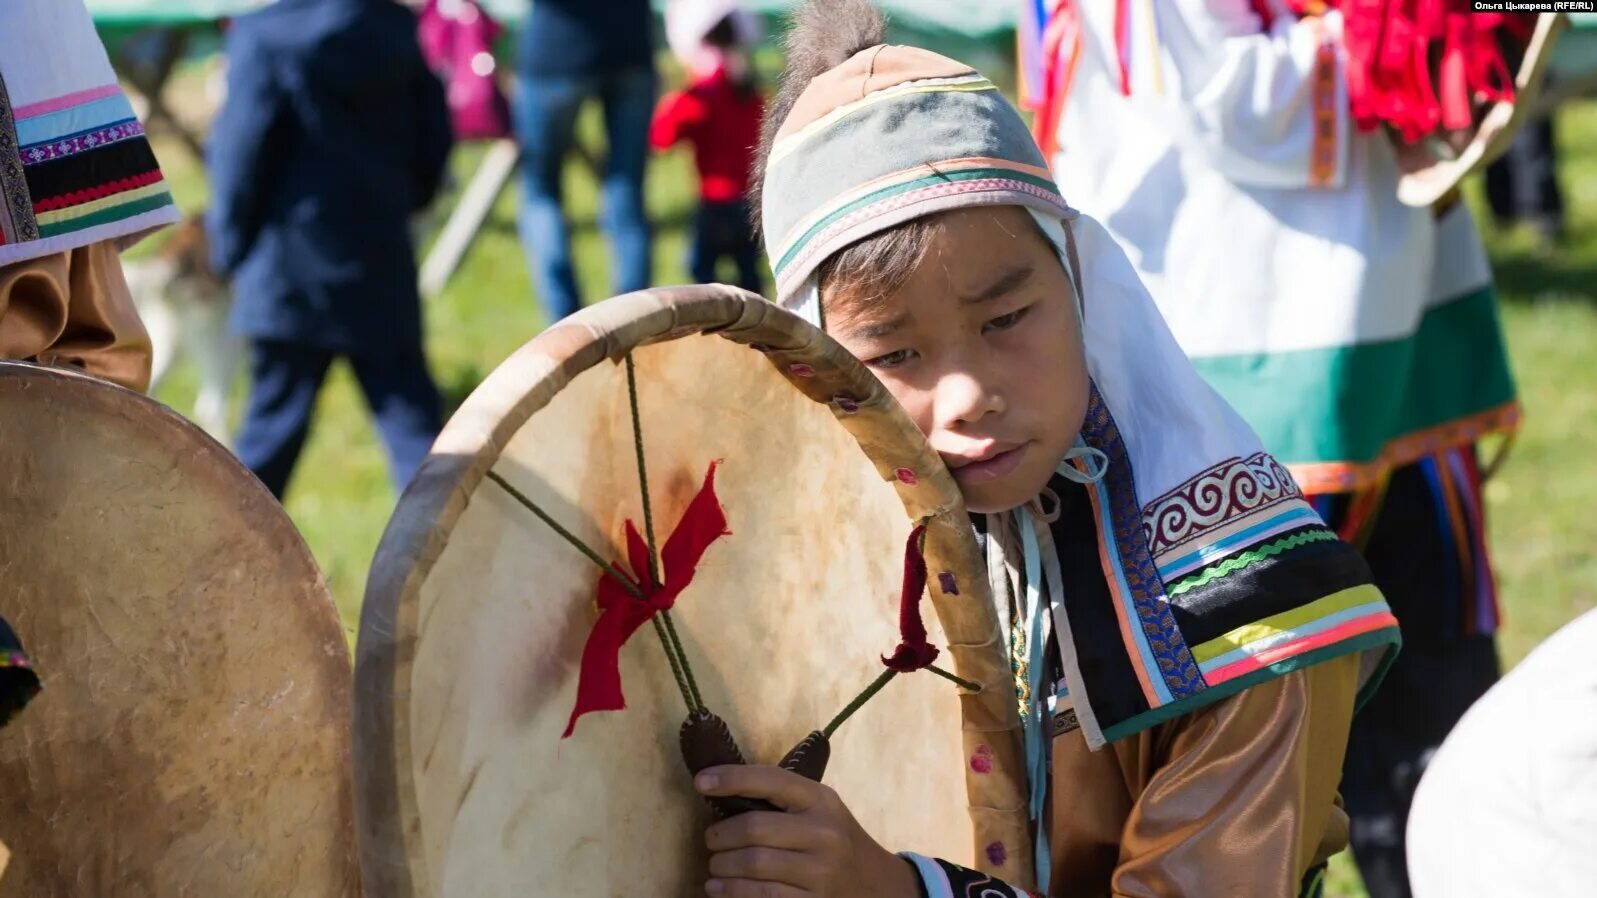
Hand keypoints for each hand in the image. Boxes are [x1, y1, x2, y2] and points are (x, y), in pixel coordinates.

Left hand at [696, 765, 920, 897]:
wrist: (878, 885)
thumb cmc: (837, 840)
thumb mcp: (821, 810)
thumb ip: (783, 800)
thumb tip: (723, 791)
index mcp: (822, 800)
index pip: (770, 780)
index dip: (732, 778)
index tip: (701, 781)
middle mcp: (824, 833)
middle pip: (753, 828)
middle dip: (719, 836)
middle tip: (710, 841)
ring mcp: (821, 871)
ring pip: (753, 865)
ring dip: (721, 867)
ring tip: (714, 867)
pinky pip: (762, 897)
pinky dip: (732, 892)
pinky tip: (719, 889)